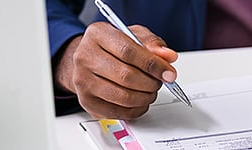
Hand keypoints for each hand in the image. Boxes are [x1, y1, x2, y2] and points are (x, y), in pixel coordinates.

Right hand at [55, 22, 178, 118]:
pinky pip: (117, 112)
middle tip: (159, 82)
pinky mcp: (86, 101)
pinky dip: (135, 110)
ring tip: (150, 91)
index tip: (168, 73)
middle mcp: (85, 57)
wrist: (89, 59)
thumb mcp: (134, 35)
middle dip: (151, 83)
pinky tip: (140, 101)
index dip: (152, 65)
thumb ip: (152, 43)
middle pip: (126, 76)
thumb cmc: (113, 46)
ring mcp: (82, 81)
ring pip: (123, 97)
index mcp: (98, 34)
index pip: (128, 51)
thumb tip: (168, 56)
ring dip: (145, 97)